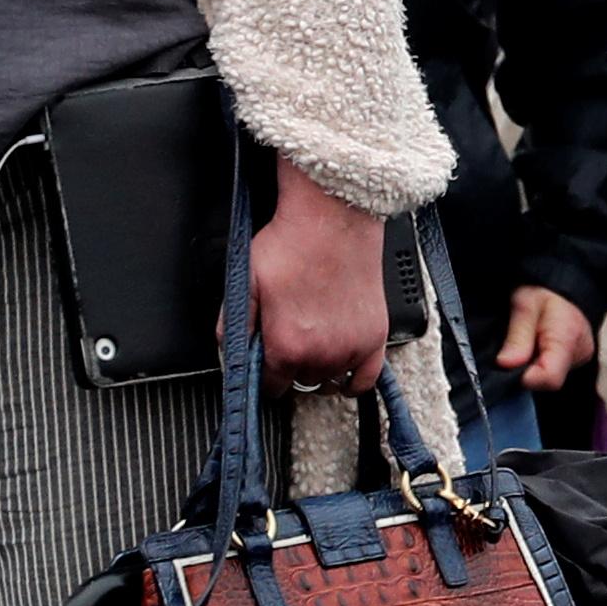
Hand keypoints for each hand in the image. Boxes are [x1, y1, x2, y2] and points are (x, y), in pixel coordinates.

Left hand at [252, 164, 391, 391]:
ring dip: (319, 368)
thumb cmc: (292, 242)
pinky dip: (353, 379)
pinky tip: (342, 368)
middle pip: (300, 383)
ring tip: (313, 340)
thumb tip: (231, 352)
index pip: (271, 387)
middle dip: (291, 366)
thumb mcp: (246, 279)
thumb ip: (235, 324)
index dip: (264, 376)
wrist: (334, 217)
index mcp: (287, 346)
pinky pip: (365, 380)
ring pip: (329, 380)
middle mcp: (321, 355)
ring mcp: (351, 348)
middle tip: (289, 336)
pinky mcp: (375, 337)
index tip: (266, 363)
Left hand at [493, 285, 597, 392]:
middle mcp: (580, 353)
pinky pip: (553, 371)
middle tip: (515, 347)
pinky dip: (538, 363)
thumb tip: (505, 364)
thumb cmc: (542, 291)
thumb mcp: (524, 305)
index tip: (508, 362)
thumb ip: (517, 337)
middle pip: (548, 381)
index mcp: (568, 338)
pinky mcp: (576, 360)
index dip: (524, 377)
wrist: (562, 285)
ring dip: (531, 366)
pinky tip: (534, 348)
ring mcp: (579, 359)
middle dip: (525, 370)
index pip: (550, 378)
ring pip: (549, 378)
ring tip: (526, 343)